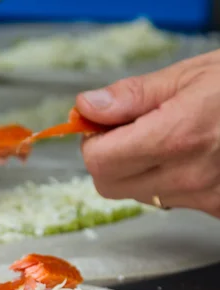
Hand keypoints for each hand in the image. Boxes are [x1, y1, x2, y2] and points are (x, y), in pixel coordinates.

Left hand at [76, 51, 219, 216]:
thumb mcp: (190, 76)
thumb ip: (133, 97)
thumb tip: (87, 108)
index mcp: (175, 137)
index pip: (99, 161)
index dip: (93, 141)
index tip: (102, 124)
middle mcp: (186, 176)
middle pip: (109, 185)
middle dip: (108, 159)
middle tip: (129, 130)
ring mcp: (202, 198)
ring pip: (138, 194)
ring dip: (137, 170)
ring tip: (169, 139)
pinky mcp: (214, 209)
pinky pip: (169, 200)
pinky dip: (166, 180)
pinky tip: (189, 156)